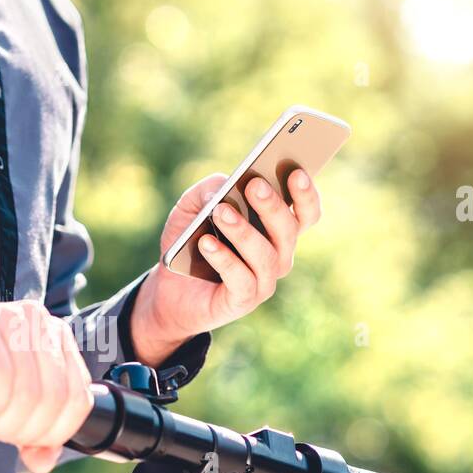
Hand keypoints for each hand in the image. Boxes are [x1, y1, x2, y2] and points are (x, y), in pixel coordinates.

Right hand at [0, 298, 93, 472]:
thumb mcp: (6, 408)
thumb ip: (31, 434)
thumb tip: (44, 462)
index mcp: (57, 339)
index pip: (78, 400)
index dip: (51, 433)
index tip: (20, 439)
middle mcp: (39, 323)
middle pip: (53, 400)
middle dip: (20, 430)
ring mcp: (10, 318)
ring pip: (28, 392)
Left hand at [128, 168, 321, 363]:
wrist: (166, 288)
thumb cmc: (188, 242)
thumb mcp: (190, 208)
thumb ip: (207, 190)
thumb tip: (223, 188)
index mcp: (275, 230)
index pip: (305, 213)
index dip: (305, 195)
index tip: (296, 172)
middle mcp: (278, 255)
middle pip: (288, 230)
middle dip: (272, 206)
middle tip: (254, 185)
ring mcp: (263, 280)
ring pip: (265, 255)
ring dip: (243, 231)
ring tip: (220, 212)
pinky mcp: (243, 300)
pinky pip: (241, 279)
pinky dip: (223, 259)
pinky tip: (206, 243)